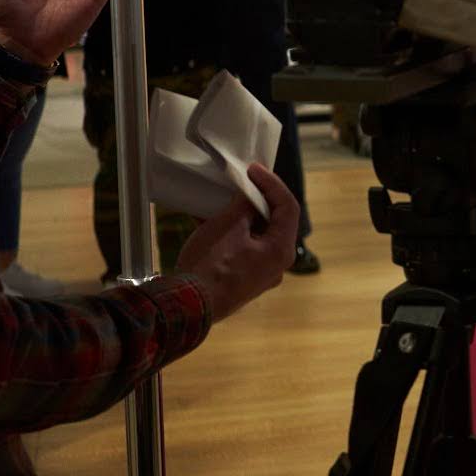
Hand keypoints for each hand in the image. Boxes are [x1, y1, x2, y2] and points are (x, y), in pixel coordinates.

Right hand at [174, 164, 299, 321]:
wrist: (187, 306)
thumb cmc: (210, 265)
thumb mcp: (229, 225)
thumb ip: (244, 204)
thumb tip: (250, 194)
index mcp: (281, 250)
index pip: (288, 207)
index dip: (272, 183)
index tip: (253, 169)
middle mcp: (276, 266)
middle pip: (274, 222)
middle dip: (256, 199)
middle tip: (242, 181)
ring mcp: (259, 276)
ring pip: (255, 237)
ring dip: (239, 216)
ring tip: (220, 200)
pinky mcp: (241, 282)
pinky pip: (241, 250)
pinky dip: (229, 234)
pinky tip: (207, 222)